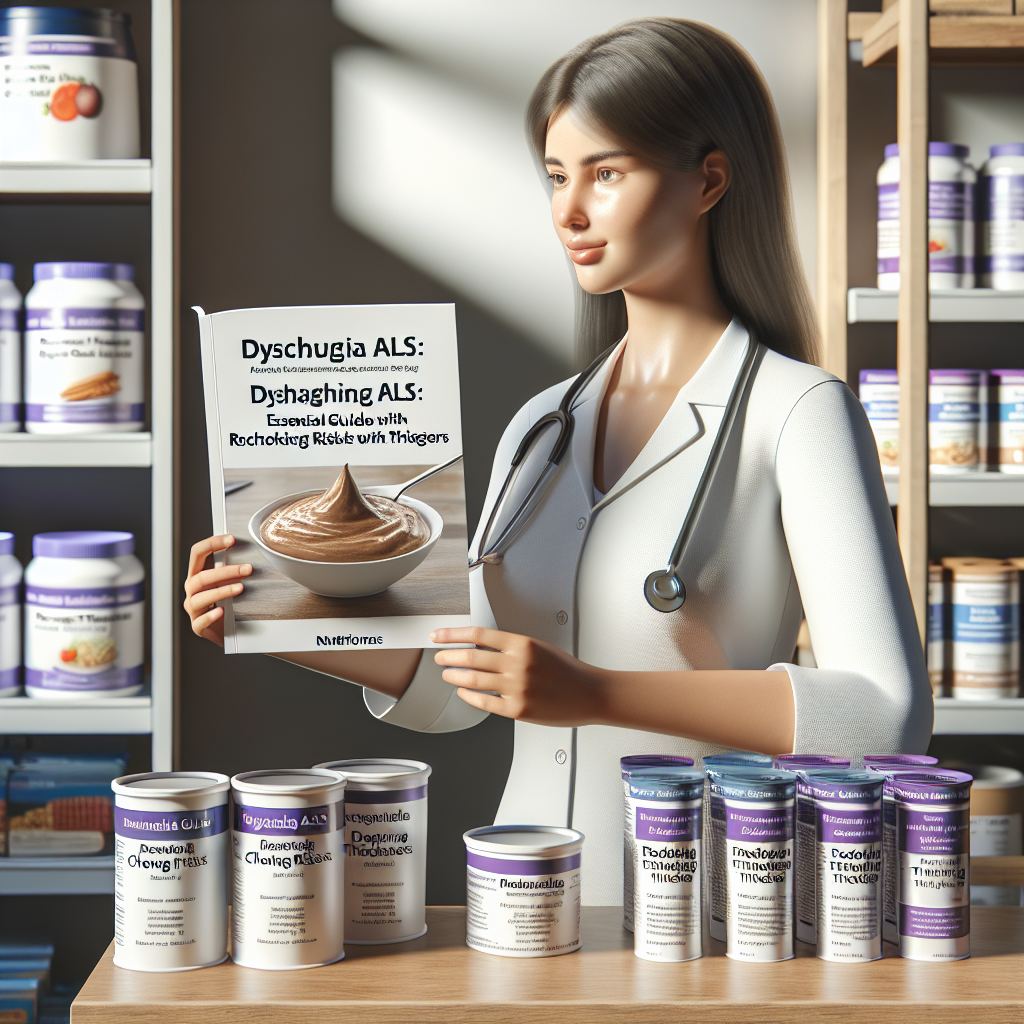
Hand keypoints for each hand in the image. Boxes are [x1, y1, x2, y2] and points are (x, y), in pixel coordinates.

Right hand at [183, 535, 251, 646]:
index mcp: (196, 575)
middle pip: (201, 576)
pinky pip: (201, 621)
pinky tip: (222, 611)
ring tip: (241, 588)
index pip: (197, 554)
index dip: (212, 543)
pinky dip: (211, 616)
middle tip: (248, 569)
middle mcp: (192, 590)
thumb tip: (252, 549)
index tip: (231, 539)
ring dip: (222, 591)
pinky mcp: (198, 627)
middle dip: (226, 571)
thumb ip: (232, 568)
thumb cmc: (227, 603)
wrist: (225, 631)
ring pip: (201, 597)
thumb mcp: (227, 582)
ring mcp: (193, 609)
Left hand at [430, 626, 606, 726]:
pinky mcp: (518, 710)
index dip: (453, 635)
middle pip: (470, 658)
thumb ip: (510, 647)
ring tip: (447, 673)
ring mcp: (517, 688)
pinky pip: (484, 702)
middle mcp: (518, 664)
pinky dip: (469, 696)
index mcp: (523, 644)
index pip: (477, 635)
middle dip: (448, 656)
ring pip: (473, 681)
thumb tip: (479, 647)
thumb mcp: (538, 647)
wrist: (590, 694)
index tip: (438, 636)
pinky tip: (463, 692)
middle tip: (439, 656)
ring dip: (454, 676)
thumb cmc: (567, 671)